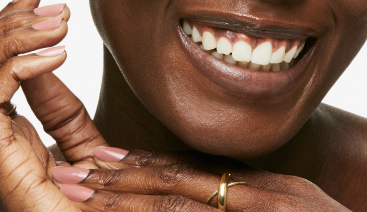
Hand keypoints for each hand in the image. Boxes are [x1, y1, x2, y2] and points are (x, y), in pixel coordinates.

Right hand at [0, 0, 113, 211]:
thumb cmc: (94, 205)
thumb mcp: (82, 143)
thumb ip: (60, 106)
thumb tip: (46, 55)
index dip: (4, 22)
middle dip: (6, 22)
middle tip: (55, 6)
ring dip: (11, 35)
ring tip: (59, 25)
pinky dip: (19, 65)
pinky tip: (57, 56)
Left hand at [51, 150, 350, 211]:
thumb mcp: (298, 204)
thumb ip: (255, 196)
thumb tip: (212, 192)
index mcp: (264, 187)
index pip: (190, 170)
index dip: (140, 164)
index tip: (95, 159)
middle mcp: (260, 197)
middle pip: (177, 183)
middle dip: (118, 181)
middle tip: (68, 176)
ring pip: (183, 209)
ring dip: (129, 205)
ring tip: (83, 199)